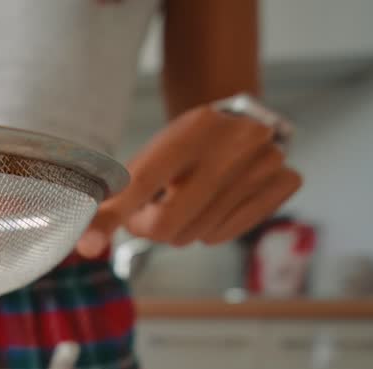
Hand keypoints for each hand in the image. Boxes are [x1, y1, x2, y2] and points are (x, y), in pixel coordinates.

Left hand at [77, 105, 301, 255]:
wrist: (241, 120)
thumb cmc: (184, 148)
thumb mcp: (152, 153)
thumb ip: (121, 194)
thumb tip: (86, 240)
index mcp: (193, 126)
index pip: (142, 182)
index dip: (112, 216)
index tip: (87, 244)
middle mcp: (235, 142)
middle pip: (168, 224)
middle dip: (149, 227)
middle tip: (149, 212)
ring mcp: (265, 162)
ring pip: (196, 236)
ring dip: (182, 228)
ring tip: (188, 200)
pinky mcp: (285, 181)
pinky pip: (226, 235)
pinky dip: (213, 229)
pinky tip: (216, 204)